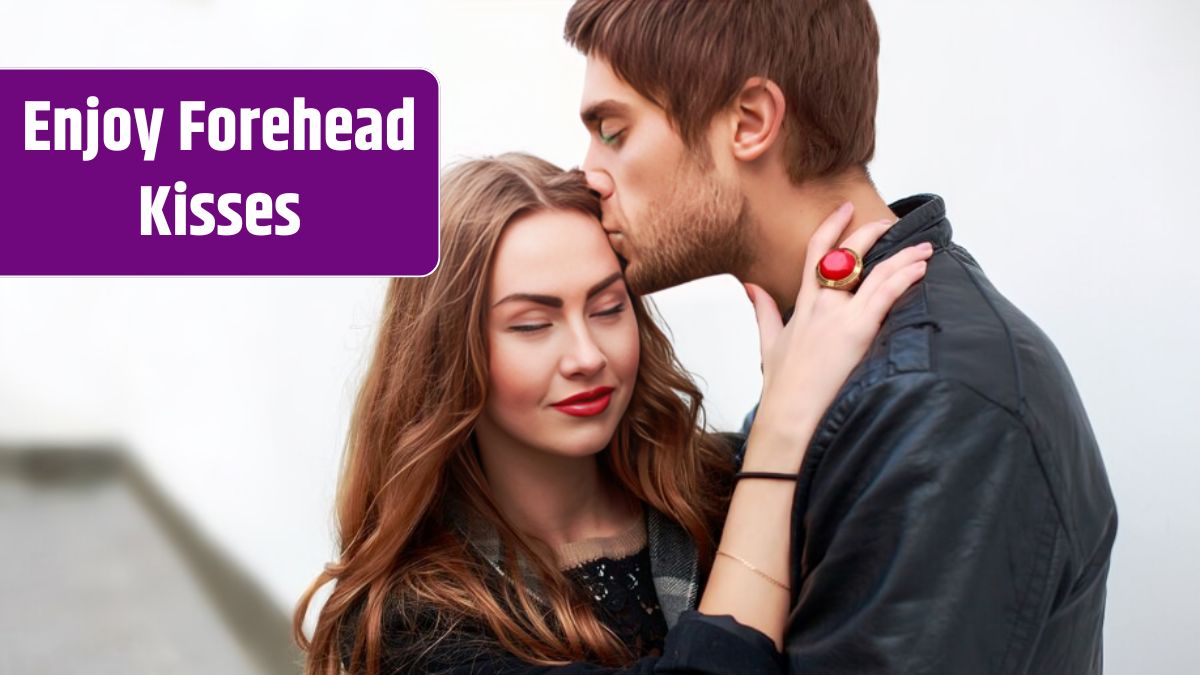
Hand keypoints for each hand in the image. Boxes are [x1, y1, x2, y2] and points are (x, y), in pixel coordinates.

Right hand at [744, 202, 932, 469]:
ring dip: (903, 255)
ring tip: (924, 248)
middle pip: (847, 254)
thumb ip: (763, 309)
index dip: (831, 226)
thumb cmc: (782, 386)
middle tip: (890, 224)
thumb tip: (751, 286)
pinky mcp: (857, 330)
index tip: (845, 209)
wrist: (789, 412)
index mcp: (802, 304)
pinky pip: (886, 293)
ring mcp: (839, 314)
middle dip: (870, 232)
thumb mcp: (767, 342)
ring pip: (875, 271)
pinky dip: (906, 275)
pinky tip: (921, 267)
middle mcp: (821, 302)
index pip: (815, 252)